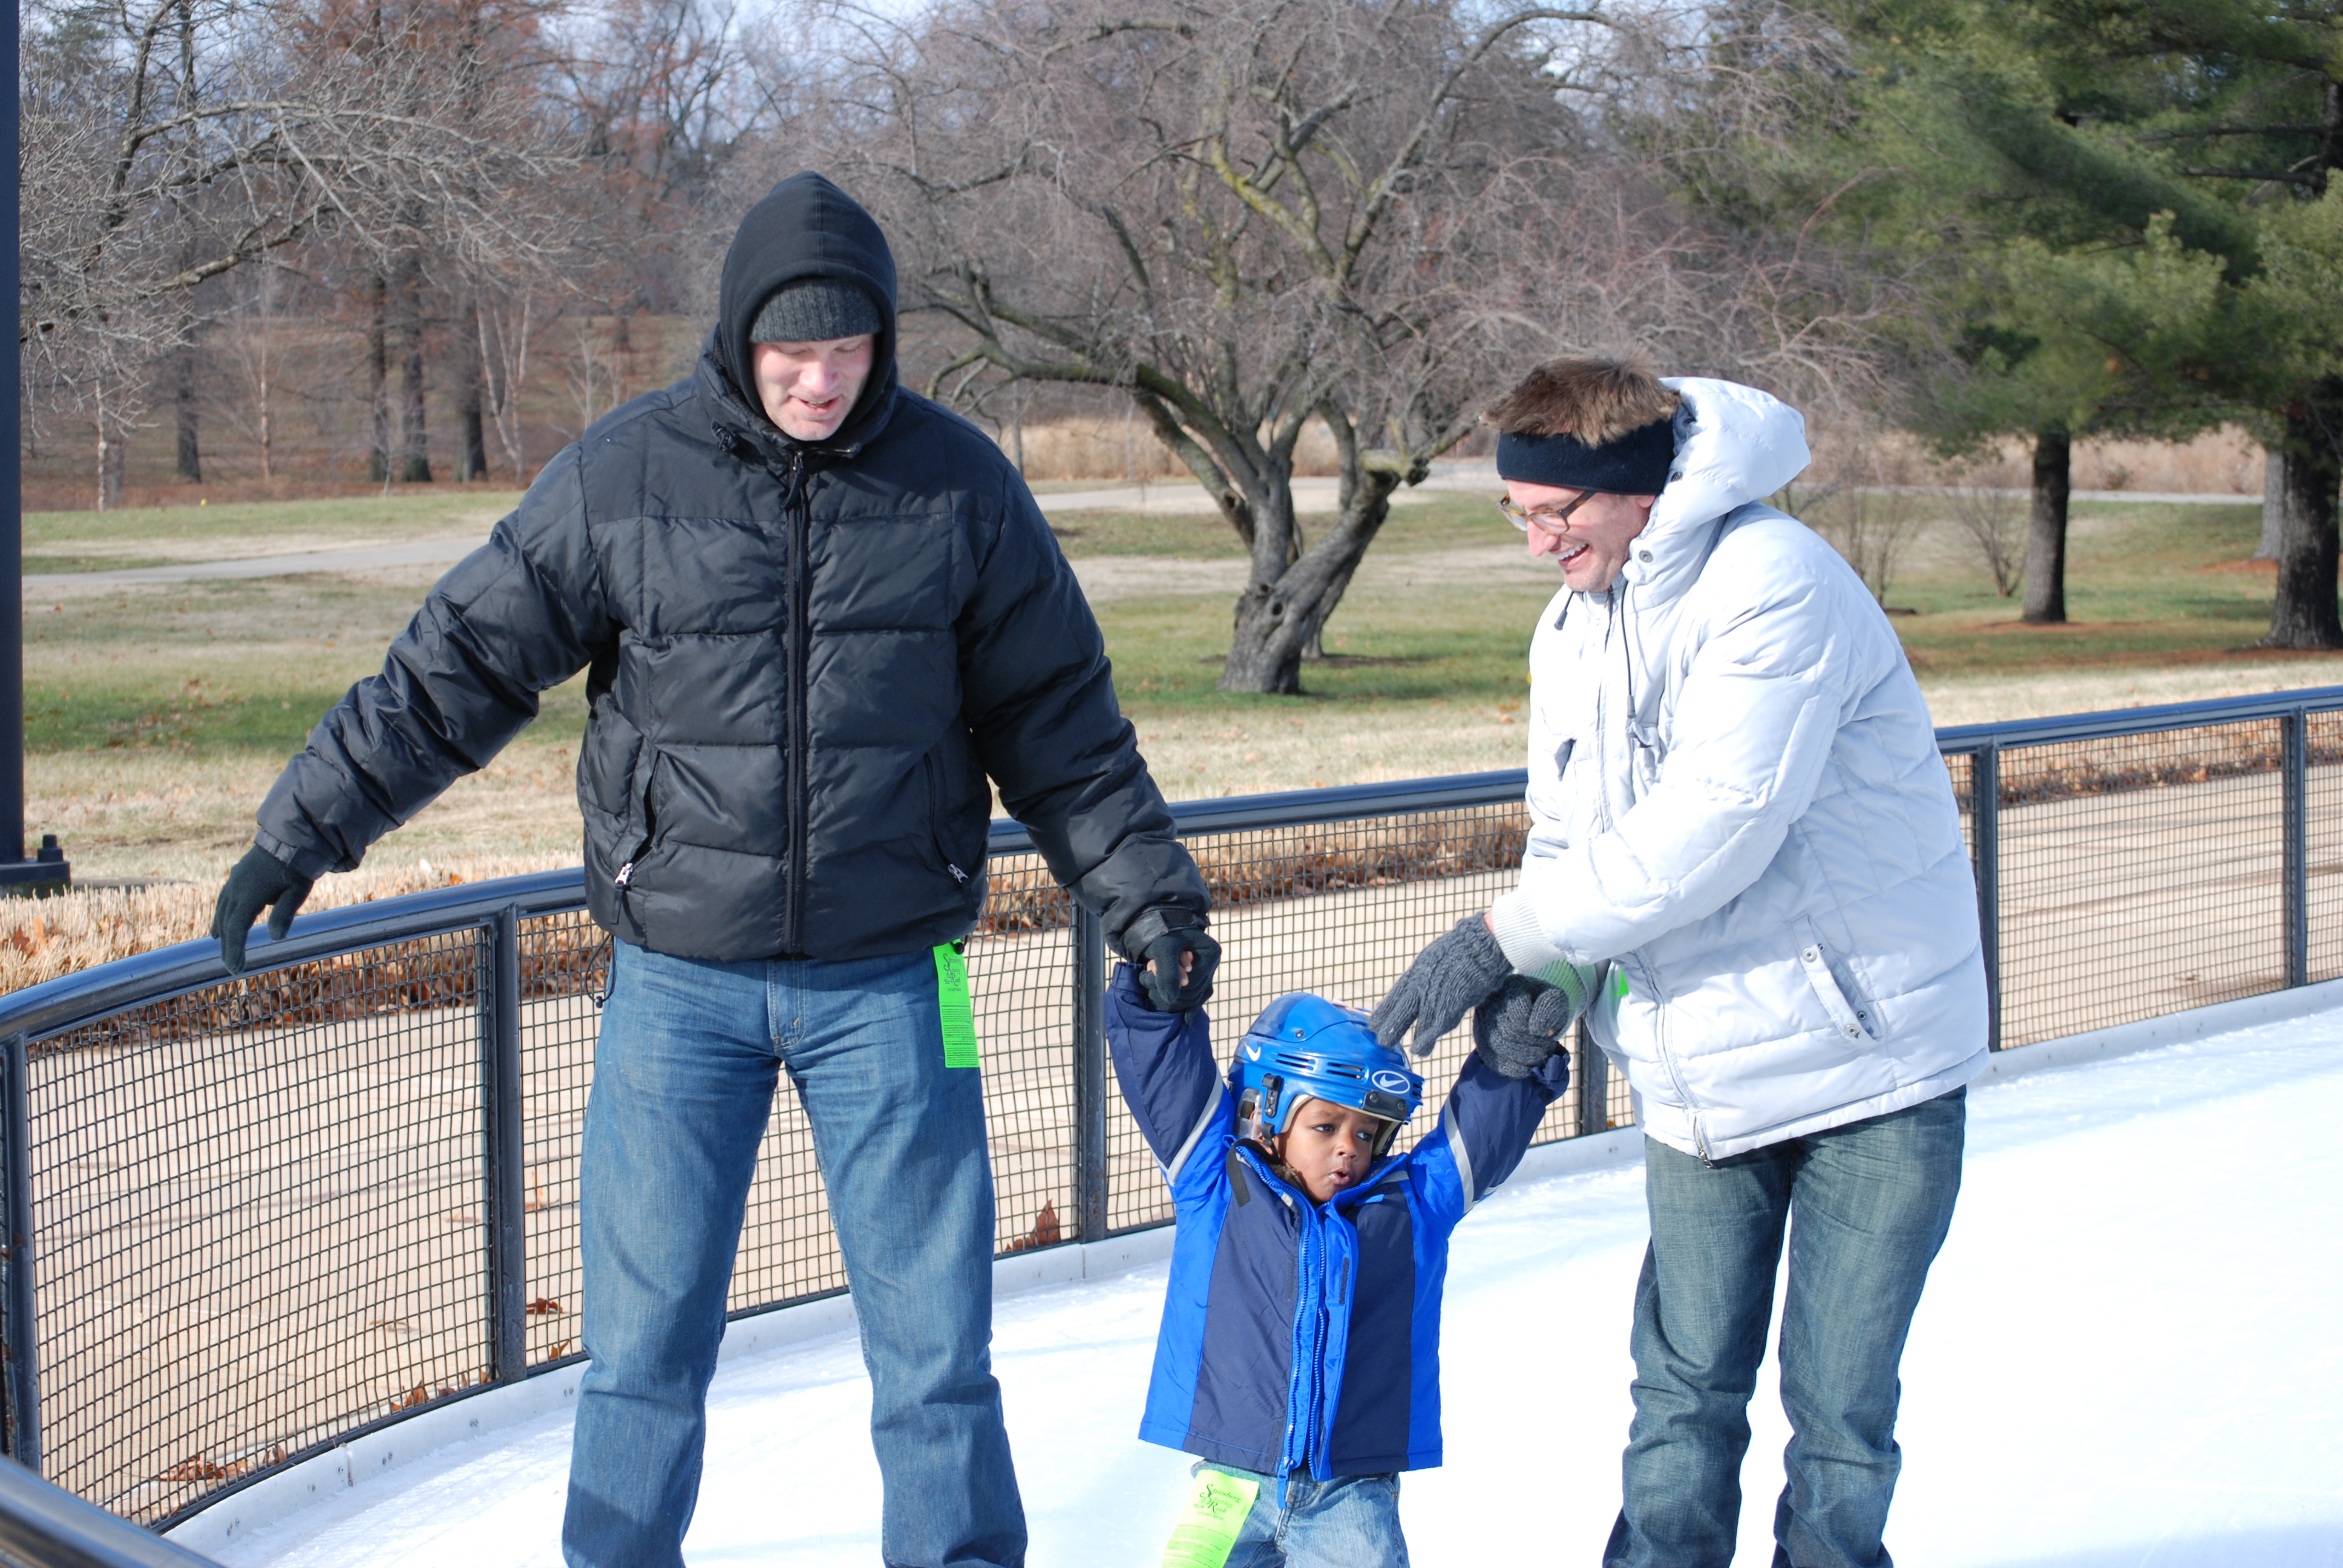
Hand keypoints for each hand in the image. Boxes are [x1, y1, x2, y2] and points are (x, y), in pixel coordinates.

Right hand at [211, 845, 314, 975]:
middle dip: (228, 946)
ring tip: (220, 944)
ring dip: (222, 929)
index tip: (235, 970)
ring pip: (223, 910)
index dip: (234, 950)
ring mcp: (235, 880)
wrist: (292, 836)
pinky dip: (221, 913)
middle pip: (227, 922)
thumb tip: (275, 938)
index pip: (237, 928)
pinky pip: (224, 899)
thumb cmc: (298, 865)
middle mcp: (237, 888)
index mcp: (249, 894)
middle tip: (232, 966)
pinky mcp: (238, 875)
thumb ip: (285, 914)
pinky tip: (221, 921)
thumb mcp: (297, 891)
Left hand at [1137, 926, 1219, 1011]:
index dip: (1171, 986)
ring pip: (1194, 997)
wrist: (1159, 921)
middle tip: (1146, 978)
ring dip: (1172, 996)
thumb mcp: (1164, 949)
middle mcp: (1212, 964)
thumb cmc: (1163, 931)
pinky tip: (1186, 1019)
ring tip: (1151, 984)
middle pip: (1194, 993)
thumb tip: (1171, 998)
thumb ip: (1167, 973)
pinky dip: (1187, 1005)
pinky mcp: (1198, 977)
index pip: (1193, 984)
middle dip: (1170, 991)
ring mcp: (1206, 971)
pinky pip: (1196, 997)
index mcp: (1210, 953)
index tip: (1148, 975)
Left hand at [1370, 913, 1512, 1057]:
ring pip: (1417, 1023)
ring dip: (1412, 1038)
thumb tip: (1419, 987)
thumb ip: (1424, 975)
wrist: (1478, 946)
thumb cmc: (1461, 949)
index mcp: (1415, 973)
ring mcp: (1434, 996)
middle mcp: (1420, 986)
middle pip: (1400, 1012)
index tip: (1374, 1024)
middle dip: (1390, 1028)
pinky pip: (1435, 1028)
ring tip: (1408, 1050)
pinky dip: (1426, 1040)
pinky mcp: (1450, 1006)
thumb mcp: (1433, 959)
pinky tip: (1420, 1050)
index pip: (1394, 997)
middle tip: (1381, 1042)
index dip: (1384, 1012)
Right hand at [1472, 976, 1575, 1079]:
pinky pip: (1490, 1057)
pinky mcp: (1480, 1038)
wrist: (1528, 1005)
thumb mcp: (1554, 998)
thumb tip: (1537, 1030)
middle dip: (1534, 1046)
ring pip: (1498, 1045)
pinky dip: (1509, 1067)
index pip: (1520, 1016)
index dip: (1538, 1029)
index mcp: (1509, 987)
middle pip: (1509, 1032)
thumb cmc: (1542, 1002)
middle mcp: (1490, 1002)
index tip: (1551, 1034)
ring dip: (1524, 1057)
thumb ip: (1551, 1008)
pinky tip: (1525, 1070)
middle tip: (1549, 1049)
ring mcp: (1482, 1021)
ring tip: (1540, 1057)